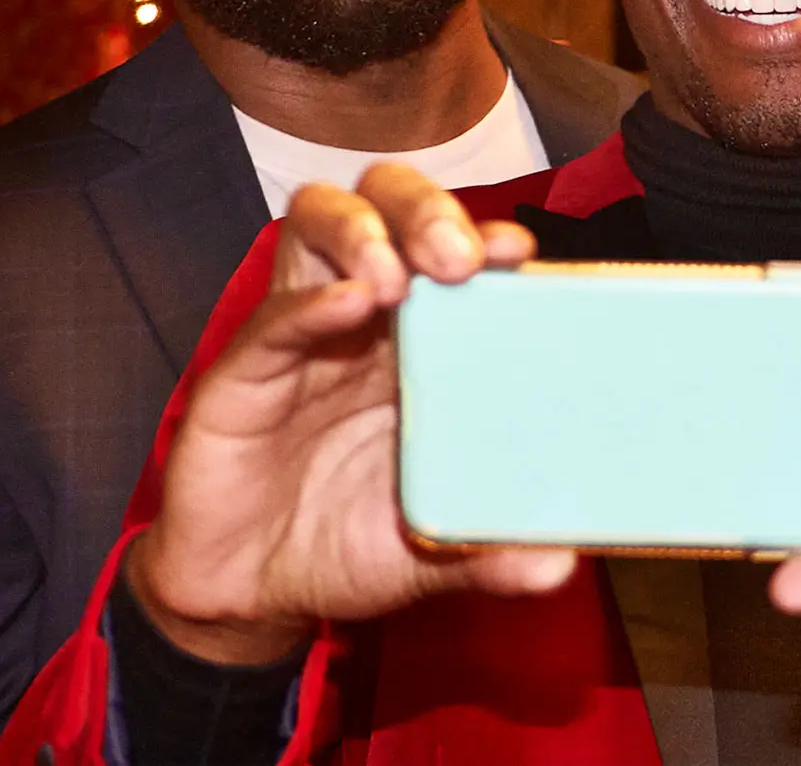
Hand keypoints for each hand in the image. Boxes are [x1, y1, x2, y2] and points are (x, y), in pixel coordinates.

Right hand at [129, 164, 575, 664]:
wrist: (248, 593)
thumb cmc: (344, 543)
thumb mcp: (430, 552)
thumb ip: (489, 553)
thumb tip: (559, 565)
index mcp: (421, 344)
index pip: (454, 253)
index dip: (487, 239)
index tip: (520, 251)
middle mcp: (364, 321)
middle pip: (387, 208)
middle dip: (426, 211)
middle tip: (460, 257)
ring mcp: (298, 336)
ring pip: (317, 226)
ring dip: (363, 231)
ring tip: (396, 275)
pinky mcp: (241, 373)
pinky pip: (270, 319)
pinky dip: (308, 302)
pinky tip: (347, 303)